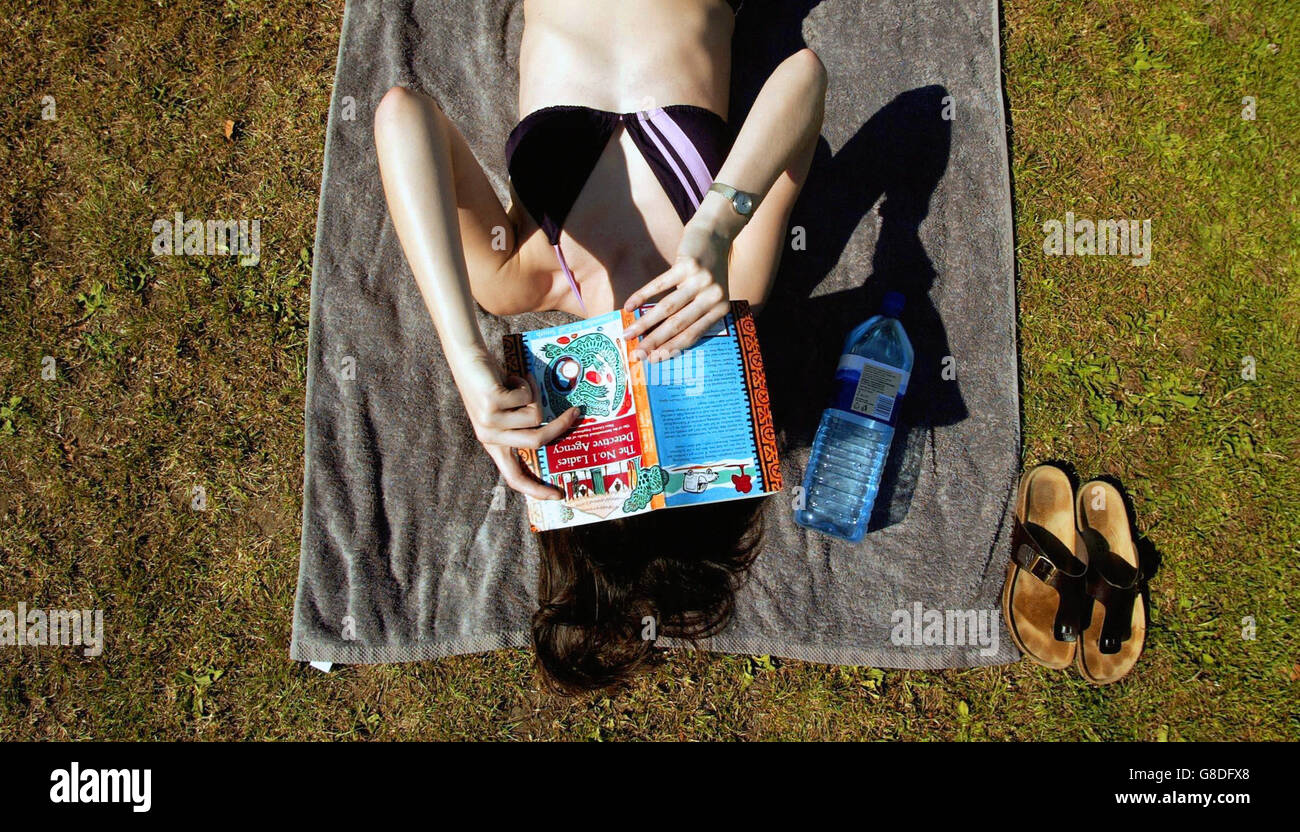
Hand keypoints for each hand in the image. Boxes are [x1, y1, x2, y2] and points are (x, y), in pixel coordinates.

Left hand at [454, 352, 581, 499]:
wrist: (465, 357)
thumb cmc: (489, 382)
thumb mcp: (506, 409)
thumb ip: (522, 423)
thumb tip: (558, 428)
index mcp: (493, 444)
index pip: (514, 477)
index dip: (536, 489)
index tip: (558, 496)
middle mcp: (490, 437)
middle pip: (537, 440)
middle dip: (559, 425)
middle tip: (574, 413)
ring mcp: (490, 422)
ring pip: (534, 415)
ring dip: (533, 393)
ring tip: (518, 382)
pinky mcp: (492, 404)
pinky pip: (526, 397)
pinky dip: (524, 382)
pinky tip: (509, 376)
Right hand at [622, 218, 731, 360]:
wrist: (716, 233)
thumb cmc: (709, 268)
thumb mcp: (710, 293)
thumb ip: (695, 313)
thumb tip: (664, 339)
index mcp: (720, 309)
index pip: (692, 335)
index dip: (671, 348)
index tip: (652, 360)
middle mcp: (713, 297)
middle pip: (678, 325)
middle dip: (654, 342)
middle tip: (636, 354)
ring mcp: (700, 280)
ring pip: (667, 308)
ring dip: (644, 323)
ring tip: (627, 333)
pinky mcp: (687, 264)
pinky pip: (660, 283)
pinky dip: (642, 295)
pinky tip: (629, 306)